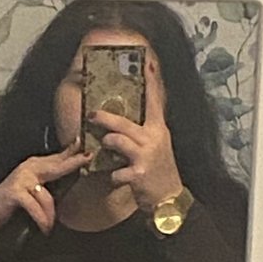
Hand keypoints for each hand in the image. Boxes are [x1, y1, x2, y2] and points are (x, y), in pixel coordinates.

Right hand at [0, 140, 91, 235]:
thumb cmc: (13, 205)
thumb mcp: (34, 191)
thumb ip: (48, 184)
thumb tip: (71, 180)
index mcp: (33, 166)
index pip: (56, 158)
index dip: (71, 152)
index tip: (87, 148)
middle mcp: (28, 168)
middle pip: (56, 166)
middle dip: (72, 163)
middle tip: (88, 158)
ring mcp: (21, 178)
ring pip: (47, 197)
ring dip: (50, 216)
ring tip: (49, 227)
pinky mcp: (16, 192)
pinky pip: (37, 207)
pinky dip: (42, 220)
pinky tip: (44, 228)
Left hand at [88, 61, 183, 212]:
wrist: (170, 199)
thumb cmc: (160, 171)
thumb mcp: (158, 146)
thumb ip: (144, 133)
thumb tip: (124, 123)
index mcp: (158, 130)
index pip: (154, 101)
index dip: (150, 82)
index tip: (146, 62)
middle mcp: (153, 139)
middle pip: (123, 123)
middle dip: (104, 118)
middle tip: (92, 114)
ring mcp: (145, 156)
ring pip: (116, 142)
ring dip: (108, 146)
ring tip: (108, 150)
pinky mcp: (138, 174)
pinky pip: (115, 171)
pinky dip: (113, 176)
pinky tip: (119, 179)